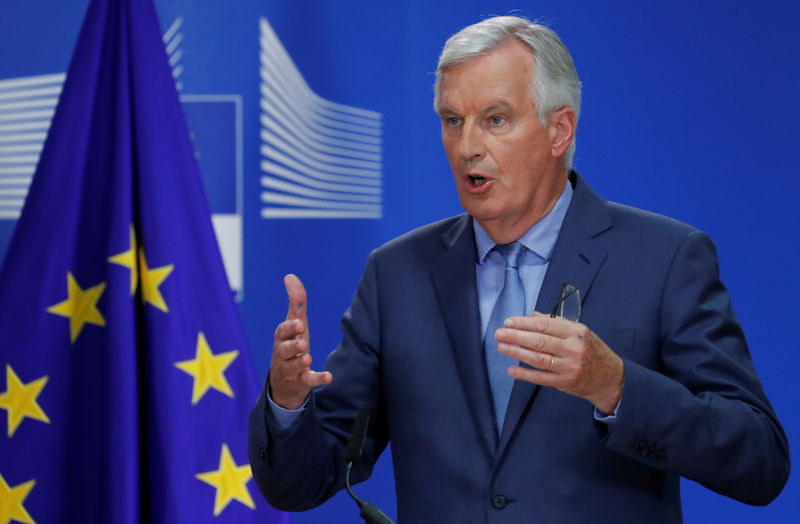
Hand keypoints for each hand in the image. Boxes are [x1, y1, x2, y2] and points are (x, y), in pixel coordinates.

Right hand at [269, 274, 332, 408]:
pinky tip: (329, 377)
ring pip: (292, 366)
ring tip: (308, 358)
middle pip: (284, 349)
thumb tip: (289, 276)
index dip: (290, 327)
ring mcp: (291, 369)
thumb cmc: (291, 345)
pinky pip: (308, 381)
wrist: (284, 381)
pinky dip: (318, 379)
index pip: (282, 331)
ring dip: (300, 362)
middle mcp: (284, 353)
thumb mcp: (294, 324)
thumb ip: (295, 302)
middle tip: (302, 343)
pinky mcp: (301, 381)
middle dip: (292, 346)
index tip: (299, 323)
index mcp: (283, 338)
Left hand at [495, 312, 623, 413]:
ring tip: (501, 347)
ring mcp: (569, 366)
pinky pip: (540, 378)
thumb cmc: (592, 351)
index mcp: (577, 331)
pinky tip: (511, 369)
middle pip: (539, 340)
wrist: (611, 378)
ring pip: (538, 358)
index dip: (524, 323)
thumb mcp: (580, 332)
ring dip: (516, 352)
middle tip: (499, 333)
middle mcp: (573, 348)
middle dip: (516, 336)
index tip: (508, 322)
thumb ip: (557, 324)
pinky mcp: (565, 382)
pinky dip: (524, 374)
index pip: (545, 324)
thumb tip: (533, 315)